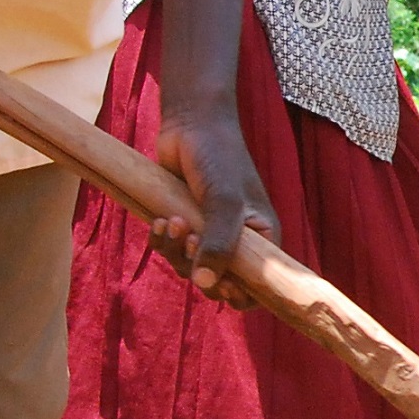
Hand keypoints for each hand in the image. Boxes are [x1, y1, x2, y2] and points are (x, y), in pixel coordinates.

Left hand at [152, 102, 279, 307]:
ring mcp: (208, 235)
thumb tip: (205, 285)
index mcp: (262, 240)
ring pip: (190, 268)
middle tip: (188, 239)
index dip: (237, 294)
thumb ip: (219, 244)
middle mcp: (237, 242)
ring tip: (170, 221)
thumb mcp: (224, 201)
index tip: (217, 283)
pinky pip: (171, 251)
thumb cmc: (219, 158)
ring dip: (175, 251)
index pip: (257, 287)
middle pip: (217, 283)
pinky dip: (162, 242)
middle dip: (197, 267)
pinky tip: (157, 222)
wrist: (191, 124)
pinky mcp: (184, 226)